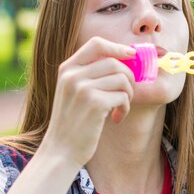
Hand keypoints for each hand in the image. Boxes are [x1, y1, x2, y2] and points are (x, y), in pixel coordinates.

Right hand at [41, 37, 135, 167]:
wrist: (61, 150)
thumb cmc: (74, 122)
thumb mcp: (74, 92)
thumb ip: (91, 74)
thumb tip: (126, 57)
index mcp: (67, 69)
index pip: (96, 43)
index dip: (118, 47)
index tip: (132, 55)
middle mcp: (72, 75)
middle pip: (115, 62)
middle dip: (128, 78)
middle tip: (126, 95)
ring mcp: (82, 88)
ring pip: (122, 78)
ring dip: (129, 94)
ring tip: (121, 108)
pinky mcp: (94, 103)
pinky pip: (123, 96)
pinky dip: (125, 108)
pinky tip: (116, 118)